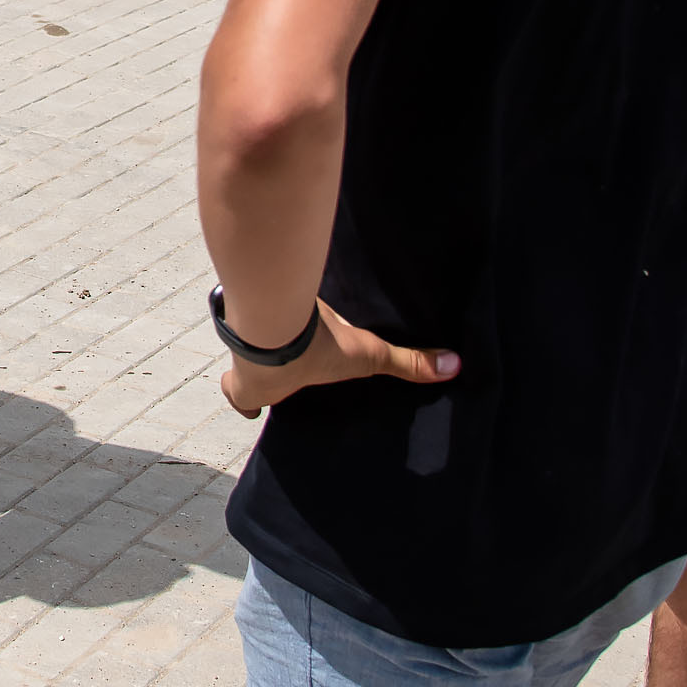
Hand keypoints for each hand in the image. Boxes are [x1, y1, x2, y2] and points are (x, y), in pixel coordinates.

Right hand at [220, 299, 458, 418]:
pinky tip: (257, 281)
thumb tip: (452, 369)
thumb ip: (406, 363)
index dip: (247, 400)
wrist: (276, 318)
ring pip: (234, 339)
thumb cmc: (312, 352)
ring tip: (263, 321)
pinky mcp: (236, 301)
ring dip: (244, 334)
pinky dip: (246, 294)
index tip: (253, 405)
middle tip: (263, 362)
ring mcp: (235, 334)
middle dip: (246, 369)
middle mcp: (243, 365)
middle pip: (236, 374)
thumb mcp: (364, 360)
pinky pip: (237, 299)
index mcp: (265, 387)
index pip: (244, 400)